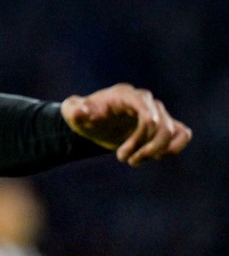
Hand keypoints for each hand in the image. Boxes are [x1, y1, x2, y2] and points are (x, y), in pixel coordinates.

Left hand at [61, 82, 191, 165]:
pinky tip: (153, 157)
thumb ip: (74, 111)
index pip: (148, 113)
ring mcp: (156, 112)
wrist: (91, 123)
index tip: (121, 154)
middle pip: (162, 126)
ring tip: (135, 160)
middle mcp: (145, 101)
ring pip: (173, 131)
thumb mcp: (73, 114)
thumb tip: (81, 111)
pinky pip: (182, 134)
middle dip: (146, 149)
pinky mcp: (163, 124)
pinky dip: (173, 149)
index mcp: (126, 95)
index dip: (141, 136)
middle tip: (124, 160)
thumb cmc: (83, 116)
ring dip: (159, 152)